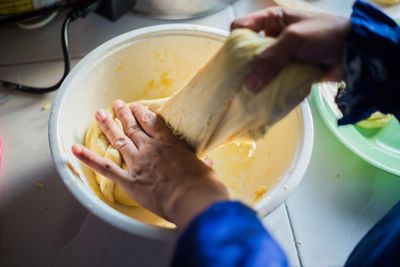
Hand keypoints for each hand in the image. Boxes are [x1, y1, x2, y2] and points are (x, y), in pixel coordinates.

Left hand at [72, 100, 228, 227]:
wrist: (193, 199)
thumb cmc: (203, 185)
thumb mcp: (206, 169)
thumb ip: (203, 163)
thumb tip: (208, 163)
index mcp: (168, 143)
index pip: (152, 121)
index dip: (142, 112)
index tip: (137, 107)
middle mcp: (150, 148)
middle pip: (133, 127)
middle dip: (124, 114)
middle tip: (117, 104)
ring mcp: (137, 163)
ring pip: (119, 140)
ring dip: (108, 126)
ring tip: (99, 113)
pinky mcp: (129, 180)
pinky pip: (106, 168)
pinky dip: (89, 159)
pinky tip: (74, 150)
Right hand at [231, 6, 350, 91]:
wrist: (356, 53)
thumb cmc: (325, 34)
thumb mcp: (295, 39)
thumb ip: (271, 59)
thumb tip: (248, 85)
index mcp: (272, 21)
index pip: (241, 26)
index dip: (234, 41)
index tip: (232, 60)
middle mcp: (273, 38)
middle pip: (248, 51)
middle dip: (242, 66)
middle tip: (235, 83)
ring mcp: (281, 56)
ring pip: (259, 68)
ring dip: (255, 80)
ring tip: (246, 95)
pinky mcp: (289, 72)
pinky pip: (273, 80)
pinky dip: (268, 88)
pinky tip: (262, 98)